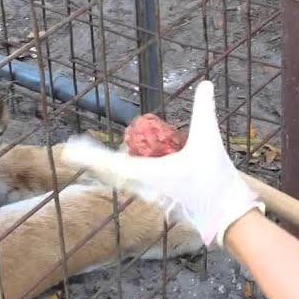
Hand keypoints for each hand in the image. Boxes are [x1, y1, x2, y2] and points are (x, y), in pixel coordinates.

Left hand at [60, 80, 264, 247]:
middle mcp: (146, 187)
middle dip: (92, 160)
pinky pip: (133, 184)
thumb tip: (205, 83)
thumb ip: (205, 111)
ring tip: (90, 158)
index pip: (112, 164)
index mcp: (151, 174)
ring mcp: (152, 195)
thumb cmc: (215, 180)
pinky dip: (122, 174)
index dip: (90, 156)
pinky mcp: (161, 198)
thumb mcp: (209, 140)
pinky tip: (122, 169)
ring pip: (121, 180)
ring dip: (106, 168)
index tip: (71, 150)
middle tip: (72, 150)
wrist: (227, 215)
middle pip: (110, 173)